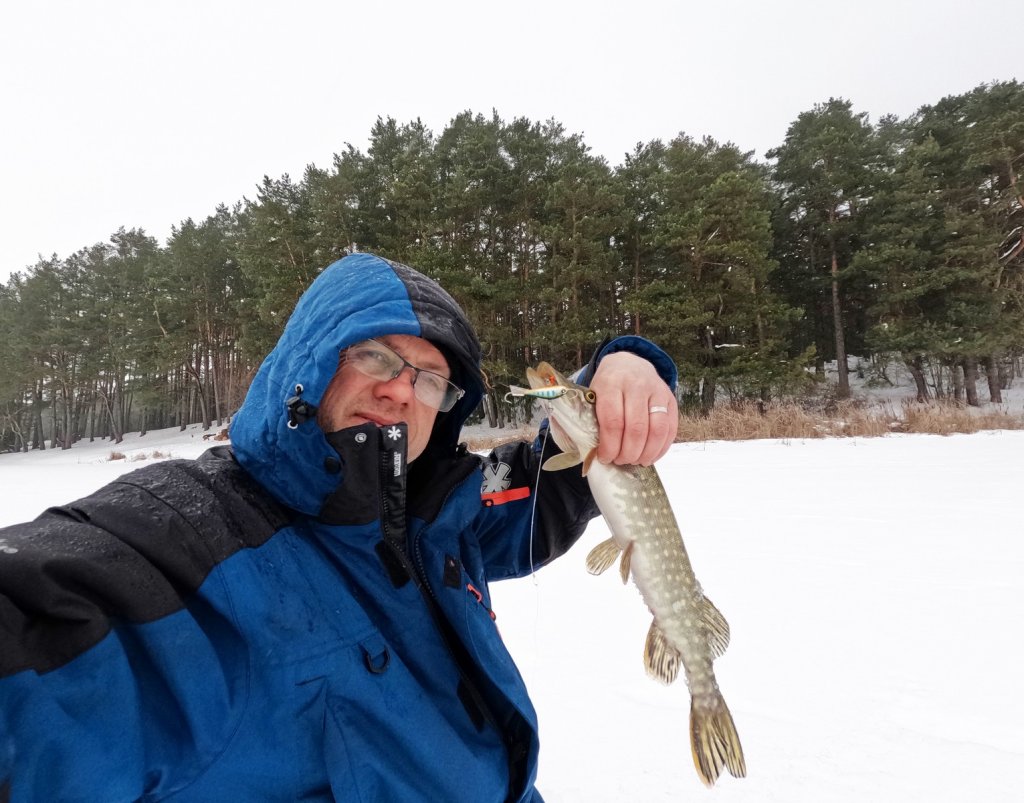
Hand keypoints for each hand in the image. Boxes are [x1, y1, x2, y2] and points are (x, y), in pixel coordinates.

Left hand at [589, 351, 677, 465]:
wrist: (628, 364)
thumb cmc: (607, 386)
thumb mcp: (593, 395)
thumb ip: (591, 419)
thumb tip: (591, 453)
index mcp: (611, 384)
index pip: (613, 421)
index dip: (610, 446)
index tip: (605, 458)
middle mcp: (636, 385)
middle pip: (636, 428)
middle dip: (628, 453)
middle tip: (620, 461)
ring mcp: (657, 391)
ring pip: (657, 430)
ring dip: (646, 453)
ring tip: (636, 461)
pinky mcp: (670, 398)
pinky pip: (671, 428)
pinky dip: (661, 448)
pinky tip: (650, 456)